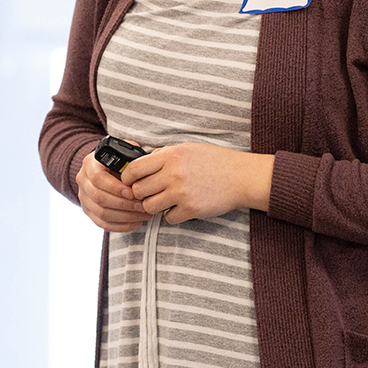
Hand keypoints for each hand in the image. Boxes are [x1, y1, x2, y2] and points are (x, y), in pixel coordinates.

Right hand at [76, 147, 149, 231]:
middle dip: (123, 204)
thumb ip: (131, 159)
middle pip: (99, 197)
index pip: (98, 178)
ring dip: (125, 217)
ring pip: (101, 213)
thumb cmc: (118, 160)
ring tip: (143, 215)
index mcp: (90, 163)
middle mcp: (83, 180)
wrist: (104, 168)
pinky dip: (120, 226)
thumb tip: (142, 171)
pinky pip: (102, 223)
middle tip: (142, 206)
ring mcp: (83, 197)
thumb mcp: (124, 153)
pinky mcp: (88, 211)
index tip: (132, 193)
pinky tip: (136, 223)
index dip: (115, 187)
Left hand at [119, 144, 273, 224]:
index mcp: (170, 156)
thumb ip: (164, 155)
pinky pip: (168, 218)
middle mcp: (173, 174)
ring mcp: (181, 193)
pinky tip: (180, 208)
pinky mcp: (191, 209)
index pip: (134, 169)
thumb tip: (143, 162)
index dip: (127, 178)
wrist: (240, 176)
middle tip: (149, 193)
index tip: (129, 182)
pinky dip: (172, 215)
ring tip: (164, 202)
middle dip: (141, 194)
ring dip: (154, 206)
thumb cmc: (215, 161)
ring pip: (149, 207)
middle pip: (138, 191)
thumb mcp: (187, 149)